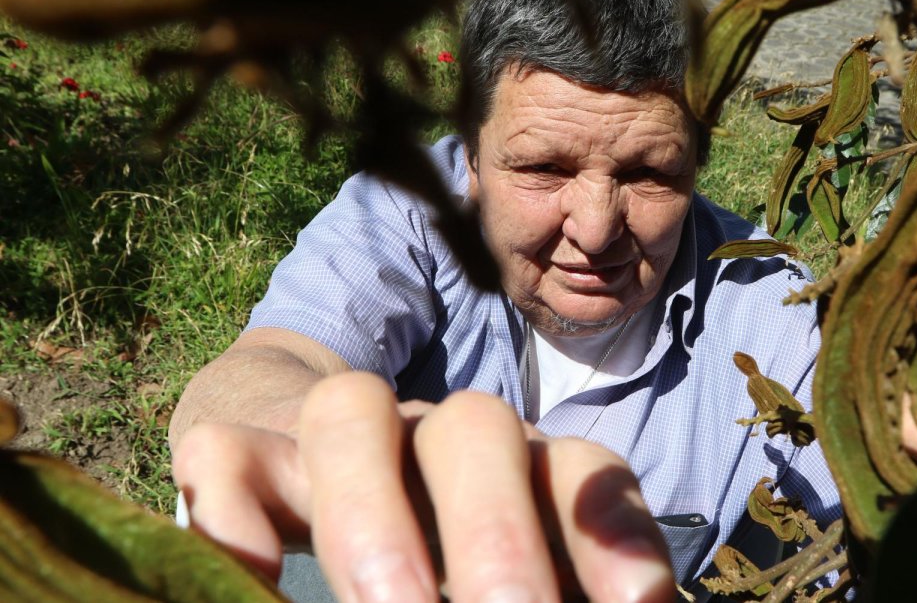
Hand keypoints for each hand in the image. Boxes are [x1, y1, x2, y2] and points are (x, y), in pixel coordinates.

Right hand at [172, 372, 675, 601]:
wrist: (284, 459)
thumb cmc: (424, 540)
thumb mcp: (487, 572)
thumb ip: (539, 588)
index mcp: (513, 470)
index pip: (579, 469)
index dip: (613, 531)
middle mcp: (433, 438)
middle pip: (476, 427)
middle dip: (495, 535)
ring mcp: (335, 437)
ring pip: (350, 409)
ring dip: (371, 519)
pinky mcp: (243, 449)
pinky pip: (227, 450)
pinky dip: (236, 514)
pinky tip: (255, 584)